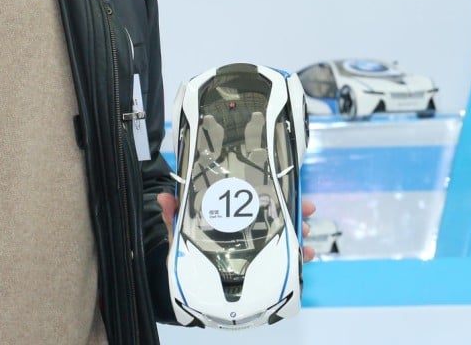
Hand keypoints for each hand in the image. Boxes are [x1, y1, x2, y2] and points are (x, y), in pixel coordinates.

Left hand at [160, 193, 317, 262]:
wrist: (186, 284)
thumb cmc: (186, 251)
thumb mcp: (179, 231)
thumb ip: (172, 216)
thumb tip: (163, 197)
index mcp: (230, 217)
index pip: (254, 199)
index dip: (272, 190)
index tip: (289, 185)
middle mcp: (246, 230)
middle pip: (275, 215)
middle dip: (294, 210)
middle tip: (307, 208)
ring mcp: (255, 249)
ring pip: (283, 236)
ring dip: (298, 231)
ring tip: (307, 231)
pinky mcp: (260, 269)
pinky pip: (283, 261)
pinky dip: (298, 257)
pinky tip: (306, 255)